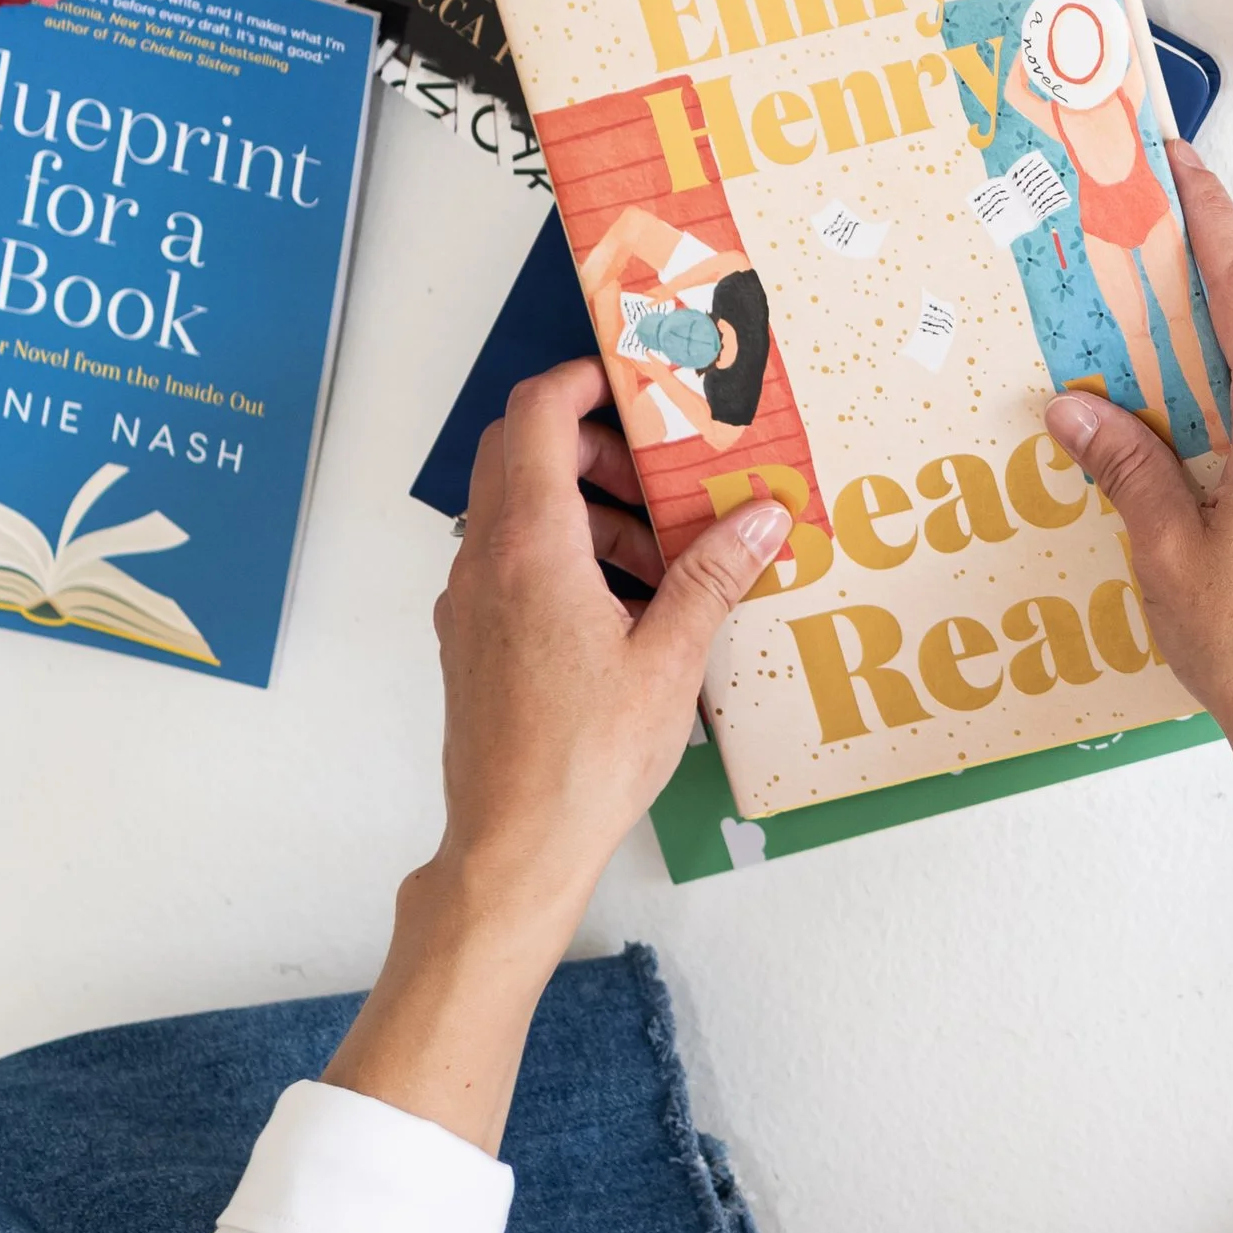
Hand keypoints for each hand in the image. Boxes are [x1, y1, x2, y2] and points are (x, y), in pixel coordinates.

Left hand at [435, 355, 791, 932]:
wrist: (512, 851)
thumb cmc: (587, 759)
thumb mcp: (671, 659)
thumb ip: (713, 576)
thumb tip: (763, 516)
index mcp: (532, 548)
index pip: (538, 415)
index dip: (584, 381)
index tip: (639, 385)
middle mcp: (484, 562)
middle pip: (522, 454)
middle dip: (595, 447)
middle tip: (663, 477)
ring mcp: (468, 603)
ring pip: (518, 512)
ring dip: (589, 510)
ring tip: (665, 562)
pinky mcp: (469, 641)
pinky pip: (513, 564)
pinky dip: (566, 557)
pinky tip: (628, 612)